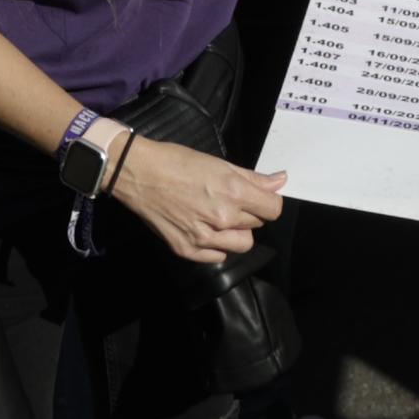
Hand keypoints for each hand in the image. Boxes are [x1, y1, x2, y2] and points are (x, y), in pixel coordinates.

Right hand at [109, 135, 286, 265]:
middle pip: (257, 225)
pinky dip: (216, 246)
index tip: (260, 197)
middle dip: (250, 213)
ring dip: (237, 232)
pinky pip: (218, 257)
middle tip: (231, 200)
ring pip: (242, 244)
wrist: (138, 173)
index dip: (269, 202)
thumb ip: (252, 177)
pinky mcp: (187, 250)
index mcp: (232, 192)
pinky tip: (205, 229)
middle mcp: (221, 218)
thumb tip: (280, 181)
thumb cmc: (178, 161)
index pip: (273, 209)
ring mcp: (203, 238)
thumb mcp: (219, 163)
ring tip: (220, 218)